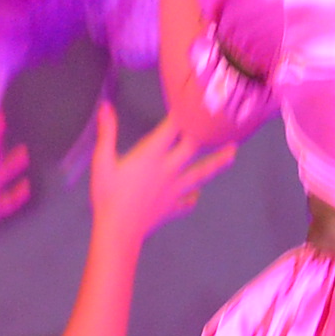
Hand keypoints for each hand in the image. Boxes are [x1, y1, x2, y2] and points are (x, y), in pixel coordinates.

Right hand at [80, 97, 228, 244]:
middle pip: (192, 149)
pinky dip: (192, 199)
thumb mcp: (102, 162)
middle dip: (206, 136)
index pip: (171, 130)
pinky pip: (186, 203)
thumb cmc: (108, 196)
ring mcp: (173, 191)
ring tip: (232, 155)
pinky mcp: (171, 209)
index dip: (182, 115)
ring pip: (200, 175)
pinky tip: (196, 197)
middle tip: (223, 127)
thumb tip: (106, 106)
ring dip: (216, 164)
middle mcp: (168, 170)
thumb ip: (107, 133)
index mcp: (151, 156)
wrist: (118, 232)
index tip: (193, 103)